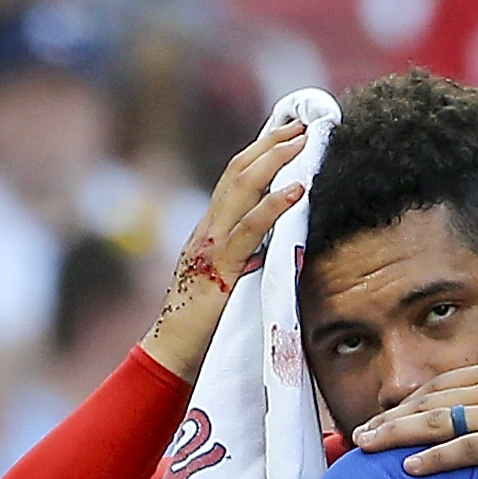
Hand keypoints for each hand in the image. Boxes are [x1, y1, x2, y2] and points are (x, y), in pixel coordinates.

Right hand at [143, 121, 309, 381]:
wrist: (174, 354)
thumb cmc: (205, 325)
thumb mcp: (230, 279)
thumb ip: (248, 256)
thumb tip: (278, 243)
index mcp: (210, 230)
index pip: (235, 177)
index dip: (261, 150)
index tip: (288, 131)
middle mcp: (208, 229)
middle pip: (238, 170)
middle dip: (271, 143)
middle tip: (302, 124)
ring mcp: (212, 246)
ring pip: (241, 188)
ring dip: (275, 160)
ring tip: (303, 141)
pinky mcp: (221, 269)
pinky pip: (248, 230)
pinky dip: (273, 207)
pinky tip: (296, 189)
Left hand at [352, 359, 477, 478]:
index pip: (446, 384)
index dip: (412, 401)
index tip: (387, 415)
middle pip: (432, 400)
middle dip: (392, 418)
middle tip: (358, 436)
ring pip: (439, 421)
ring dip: (398, 435)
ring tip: (367, 449)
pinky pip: (466, 449)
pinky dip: (434, 458)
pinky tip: (409, 469)